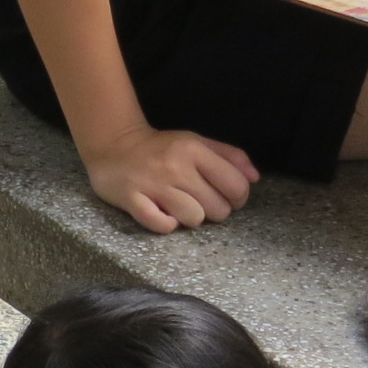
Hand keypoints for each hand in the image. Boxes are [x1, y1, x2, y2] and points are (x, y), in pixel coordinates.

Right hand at [83, 125, 255, 234]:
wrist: (113, 145)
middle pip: (217, 208)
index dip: (238, 198)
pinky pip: (163, 226)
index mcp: (194, 150)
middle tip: (200, 202)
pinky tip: (163, 213)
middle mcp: (176, 167)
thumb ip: (229, 157)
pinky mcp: (132, 200)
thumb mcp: (197, 142)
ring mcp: (153, 185)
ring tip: (180, 207)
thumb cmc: (161, 148)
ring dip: (190, 218)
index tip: (226, 196)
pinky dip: (166, 224)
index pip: (236, 186)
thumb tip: (255, 178)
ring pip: (193, 219)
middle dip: (214, 210)